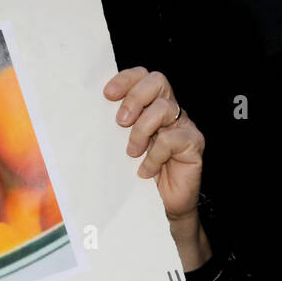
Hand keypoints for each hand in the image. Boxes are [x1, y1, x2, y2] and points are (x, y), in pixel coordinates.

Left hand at [104, 68, 210, 268]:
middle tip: (120, 121)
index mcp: (151, 105)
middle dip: (135, 97)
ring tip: (131, 152)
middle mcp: (170, 110)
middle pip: (157, 81)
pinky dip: (154, 156)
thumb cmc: (141, 171)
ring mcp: (184, 125)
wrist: (165, 204)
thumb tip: (88, 114)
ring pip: (164, 108)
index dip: (126, 79)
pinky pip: (172, 139)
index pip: (143, 76)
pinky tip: (146, 171)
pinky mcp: (194, 143)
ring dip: (141, 130)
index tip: (107, 94)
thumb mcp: (122, 145)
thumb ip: (116, 127)